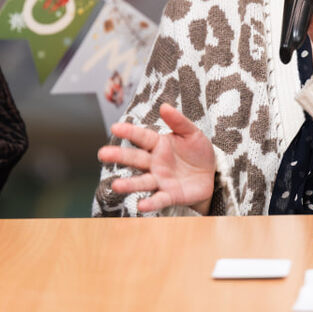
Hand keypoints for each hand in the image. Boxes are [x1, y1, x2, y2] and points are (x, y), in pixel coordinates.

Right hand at [98, 103, 215, 214]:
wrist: (210, 175)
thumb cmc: (198, 151)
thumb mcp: (192, 133)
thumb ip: (178, 121)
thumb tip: (164, 106)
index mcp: (158, 144)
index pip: (142, 136)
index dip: (129, 132)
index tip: (115, 127)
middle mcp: (155, 162)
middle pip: (135, 158)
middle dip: (119, 156)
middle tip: (102, 153)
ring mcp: (160, 180)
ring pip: (142, 181)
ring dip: (129, 184)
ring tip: (116, 185)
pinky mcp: (170, 195)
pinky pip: (159, 199)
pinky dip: (150, 203)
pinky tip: (141, 205)